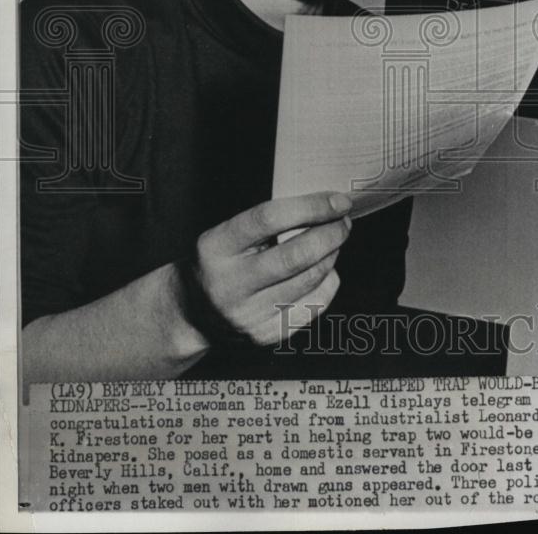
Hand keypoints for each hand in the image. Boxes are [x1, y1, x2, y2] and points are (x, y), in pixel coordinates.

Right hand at [191, 192, 351, 345]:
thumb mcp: (225, 234)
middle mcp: (230, 284)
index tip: (338, 200)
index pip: (269, 218)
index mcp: (216, 247)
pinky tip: (326, 270)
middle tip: (344, 221)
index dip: (311, 207)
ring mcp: (248, 314)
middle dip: (330, 234)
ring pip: (309, 280)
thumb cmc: (218, 262)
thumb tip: (322, 206)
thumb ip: (266, 222)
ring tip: (335, 240)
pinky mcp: (265, 335)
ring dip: (331, 255)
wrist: (193, 313)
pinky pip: (312, 307)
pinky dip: (327, 283)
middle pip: (296, 255)